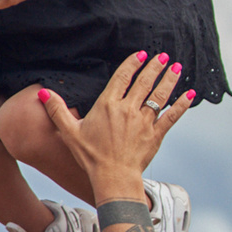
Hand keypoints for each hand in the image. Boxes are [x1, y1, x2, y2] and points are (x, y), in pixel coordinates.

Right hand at [37, 53, 191, 196]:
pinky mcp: (156, 135)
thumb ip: (57, 110)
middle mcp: (128, 110)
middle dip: (155, 67)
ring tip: (176, 67)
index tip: (142, 54)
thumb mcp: (70, 132)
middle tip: (164, 55)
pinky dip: (181, 105)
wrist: (113, 177)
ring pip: (159, 95)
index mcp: (108, 105)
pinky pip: (171, 116)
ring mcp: (144, 122)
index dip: (133, 63)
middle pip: (144, 82)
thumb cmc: (91, 156)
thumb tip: (43, 92)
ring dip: (169, 80)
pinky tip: (189, 94)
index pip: (123, 77)